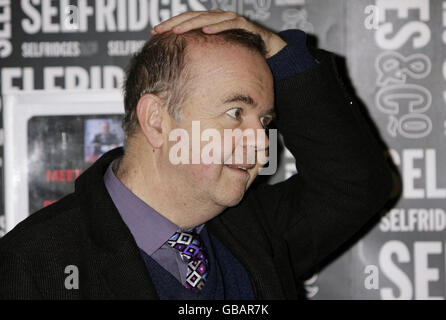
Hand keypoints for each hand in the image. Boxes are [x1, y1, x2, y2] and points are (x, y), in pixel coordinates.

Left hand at [150, 10, 286, 57]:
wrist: (273, 57)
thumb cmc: (243, 61)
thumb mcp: (218, 62)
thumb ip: (203, 62)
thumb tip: (178, 72)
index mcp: (211, 25)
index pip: (187, 21)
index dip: (170, 24)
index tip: (154, 32)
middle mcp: (220, 20)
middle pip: (194, 16)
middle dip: (176, 22)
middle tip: (160, 30)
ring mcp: (233, 22)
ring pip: (210, 17)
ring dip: (192, 23)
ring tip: (178, 30)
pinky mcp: (247, 27)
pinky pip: (231, 24)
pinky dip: (218, 26)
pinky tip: (206, 31)